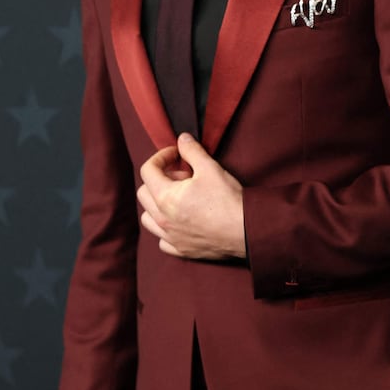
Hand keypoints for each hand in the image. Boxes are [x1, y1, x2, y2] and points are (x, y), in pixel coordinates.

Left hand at [137, 133, 245, 260]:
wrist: (246, 230)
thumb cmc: (227, 200)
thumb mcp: (210, 167)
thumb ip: (192, 151)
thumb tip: (182, 139)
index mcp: (165, 197)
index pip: (148, 170)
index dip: (161, 156)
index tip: (176, 154)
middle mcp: (162, 219)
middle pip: (143, 192)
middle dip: (159, 179)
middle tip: (182, 176)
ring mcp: (170, 236)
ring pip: (147, 218)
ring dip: (157, 204)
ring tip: (178, 198)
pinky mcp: (181, 250)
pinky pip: (162, 239)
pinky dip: (165, 228)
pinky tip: (180, 221)